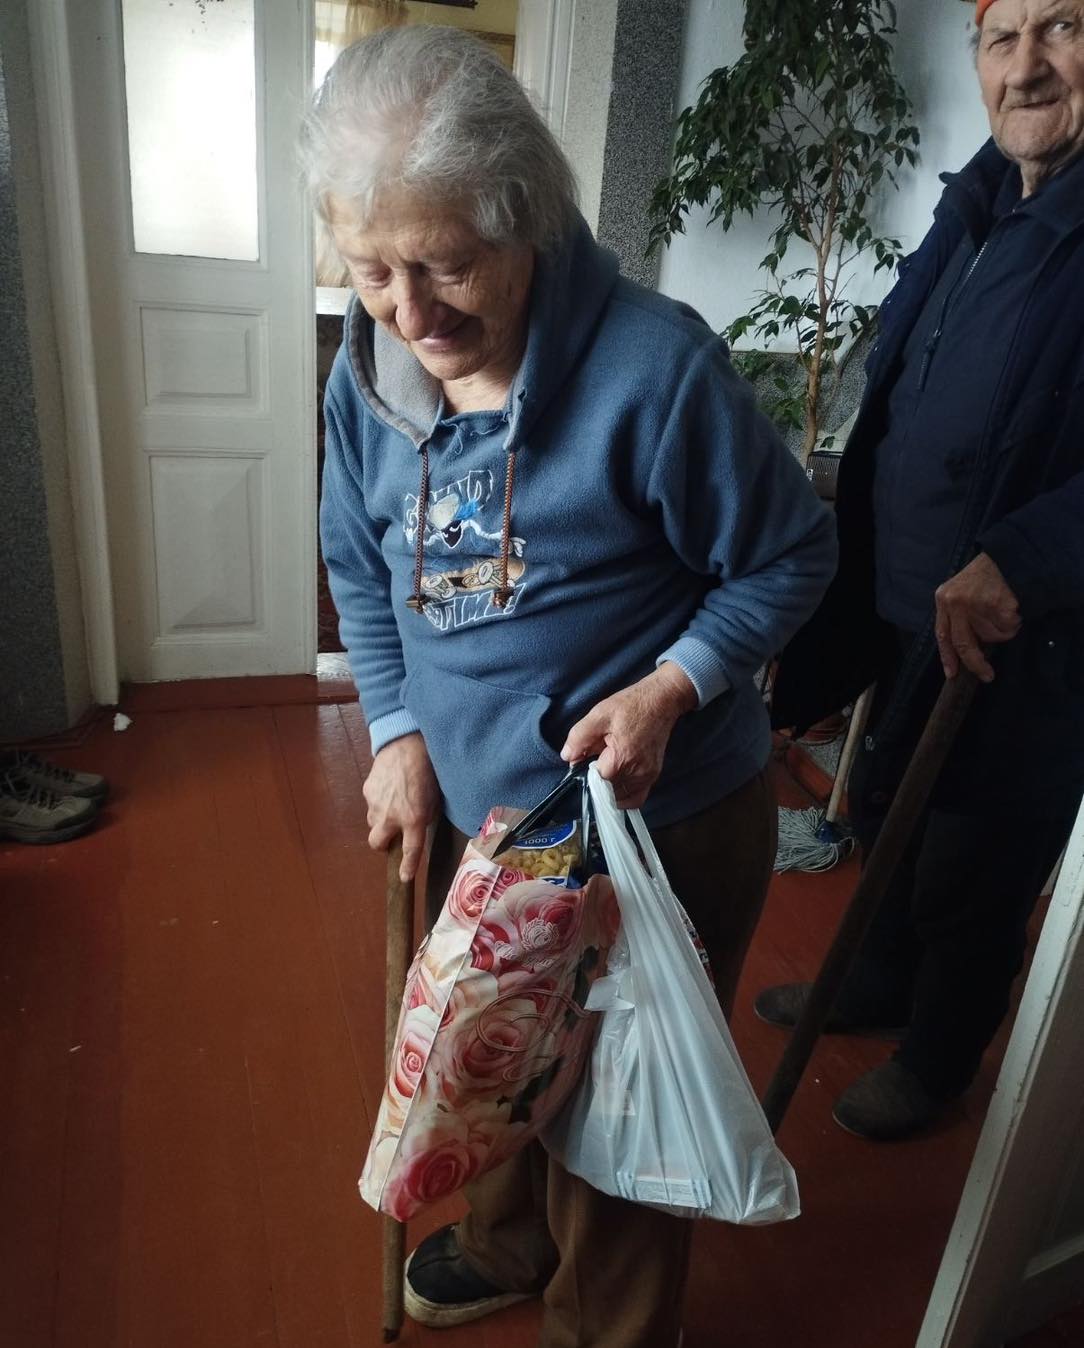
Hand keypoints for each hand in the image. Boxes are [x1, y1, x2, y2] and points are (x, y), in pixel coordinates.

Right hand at [363, 733, 441, 880]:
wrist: (407, 743)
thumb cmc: (428, 771)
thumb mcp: (435, 799)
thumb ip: (425, 817)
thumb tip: (418, 828)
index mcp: (414, 819)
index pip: (411, 850)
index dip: (408, 867)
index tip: (404, 878)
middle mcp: (392, 815)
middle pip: (377, 844)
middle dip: (383, 845)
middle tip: (393, 835)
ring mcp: (376, 804)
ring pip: (373, 823)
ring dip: (382, 820)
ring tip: (394, 803)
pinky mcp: (367, 791)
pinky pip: (371, 804)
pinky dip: (379, 802)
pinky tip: (390, 788)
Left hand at [560, 663, 697, 808]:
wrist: (661, 701)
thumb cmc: (630, 705)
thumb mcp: (598, 715)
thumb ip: (579, 738)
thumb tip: (567, 757)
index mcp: (622, 757)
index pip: (596, 782)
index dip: (584, 775)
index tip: (581, 762)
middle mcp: (637, 772)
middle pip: (607, 791)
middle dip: (595, 781)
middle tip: (593, 760)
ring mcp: (648, 776)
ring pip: (620, 796)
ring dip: (608, 788)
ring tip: (606, 766)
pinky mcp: (653, 776)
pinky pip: (636, 798)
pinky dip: (623, 796)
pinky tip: (615, 783)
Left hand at [934, 552, 1021, 683]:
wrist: (1006, 556)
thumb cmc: (983, 577)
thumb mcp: (959, 591)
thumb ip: (956, 616)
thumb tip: (963, 651)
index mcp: (944, 599)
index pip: (942, 634)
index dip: (947, 656)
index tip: (952, 673)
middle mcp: (956, 602)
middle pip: (964, 643)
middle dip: (976, 663)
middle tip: (987, 675)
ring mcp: (976, 603)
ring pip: (991, 636)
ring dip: (1001, 631)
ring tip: (1002, 613)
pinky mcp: (997, 604)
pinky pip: (1008, 627)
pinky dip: (1013, 623)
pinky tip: (1011, 607)